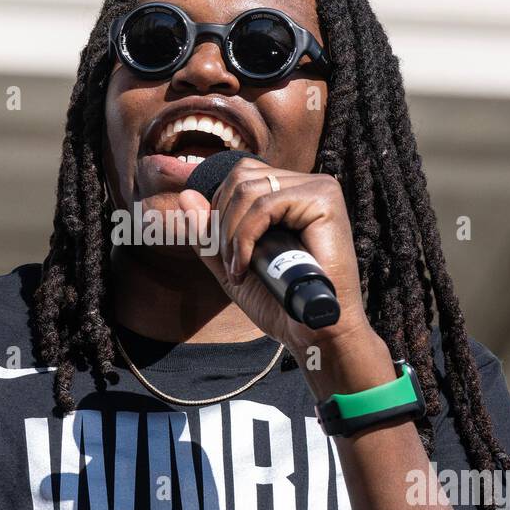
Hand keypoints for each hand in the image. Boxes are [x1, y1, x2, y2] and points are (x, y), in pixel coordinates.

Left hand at [175, 158, 371, 356]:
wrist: (314, 332)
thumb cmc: (279, 301)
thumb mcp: (231, 264)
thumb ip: (208, 233)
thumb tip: (185, 195)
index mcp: (291, 192)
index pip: (240, 176)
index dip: (219, 210)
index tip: (224, 254)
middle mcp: (307, 183)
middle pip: (240, 177)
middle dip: (222, 223)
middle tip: (231, 265)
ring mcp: (319, 189)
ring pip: (248, 190)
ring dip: (231, 235)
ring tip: (239, 269)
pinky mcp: (324, 201)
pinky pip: (265, 206)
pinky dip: (245, 237)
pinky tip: (245, 266)